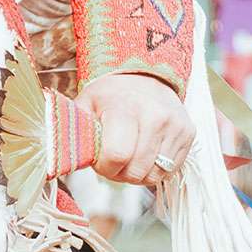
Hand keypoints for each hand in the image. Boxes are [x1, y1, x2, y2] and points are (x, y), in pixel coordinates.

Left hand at [77, 72, 195, 189]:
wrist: (145, 76)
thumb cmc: (111, 95)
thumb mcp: (86, 105)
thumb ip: (75, 131)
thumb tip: (62, 159)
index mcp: (125, 107)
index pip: (117, 156)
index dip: (104, 167)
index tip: (100, 160)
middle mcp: (155, 115)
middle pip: (136, 171)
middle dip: (119, 174)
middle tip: (113, 162)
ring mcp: (175, 125)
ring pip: (155, 175)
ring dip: (138, 175)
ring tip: (129, 159)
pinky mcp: (188, 133)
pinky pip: (170, 170)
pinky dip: (155, 170)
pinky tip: (145, 156)